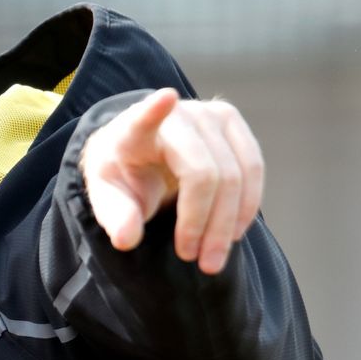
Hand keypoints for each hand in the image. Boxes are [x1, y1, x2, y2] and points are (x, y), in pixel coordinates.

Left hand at [81, 88, 263, 273]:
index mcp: (133, 129)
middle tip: (196, 261)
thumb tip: (126, 239)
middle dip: (205, 223)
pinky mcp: (232, 123)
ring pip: (237, 174)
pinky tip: (231, 233)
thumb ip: (115, 216)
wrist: (139, 151)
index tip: (165, 98)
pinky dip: (246, 207)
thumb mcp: (107, 197)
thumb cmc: (121, 173)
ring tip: (212, 258)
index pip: (143, 118)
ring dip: (229, 223)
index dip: (154, 110)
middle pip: (206, 173)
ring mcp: (210, 114)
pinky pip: (253, 169)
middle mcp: (177, 115)